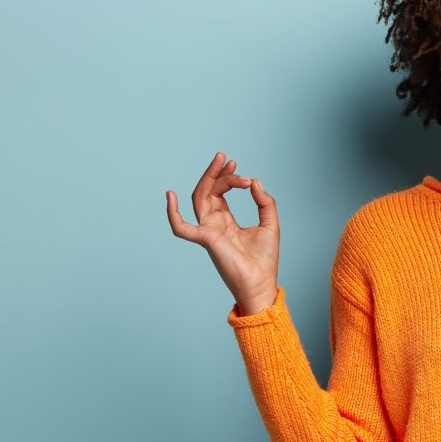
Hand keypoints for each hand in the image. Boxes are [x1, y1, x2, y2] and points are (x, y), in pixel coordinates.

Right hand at [166, 152, 280, 314]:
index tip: (242, 171)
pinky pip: (182, 228)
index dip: (229, 178)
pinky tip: (170, 196)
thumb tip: (255, 181)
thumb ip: (264, 202)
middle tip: (227, 159)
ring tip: (222, 163)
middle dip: (216, 173)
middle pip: (208, 191)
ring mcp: (208, 231)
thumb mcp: (270, 223)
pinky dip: (173, 214)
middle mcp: (213, 224)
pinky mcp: (206, 239)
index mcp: (226, 221)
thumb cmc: (264, 259)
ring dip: (209, 179)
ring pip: (200, 198)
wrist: (262, 282)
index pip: (220, 192)